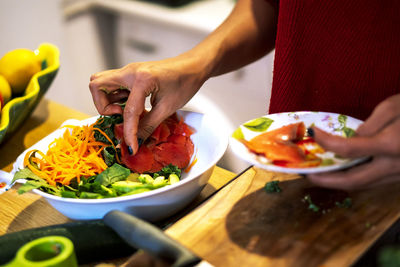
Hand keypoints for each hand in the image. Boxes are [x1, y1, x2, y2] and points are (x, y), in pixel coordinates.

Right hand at [89, 57, 205, 153]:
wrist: (193, 67)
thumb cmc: (185, 83)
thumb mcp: (167, 108)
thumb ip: (149, 125)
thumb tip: (136, 142)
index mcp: (142, 79)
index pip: (128, 110)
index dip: (128, 132)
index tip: (131, 147)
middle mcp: (130, 71)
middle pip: (97, 85)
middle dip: (102, 105)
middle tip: (120, 115)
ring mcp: (129, 71)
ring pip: (102, 83)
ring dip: (107, 100)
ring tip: (126, 110)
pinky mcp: (131, 75)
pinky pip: (114, 85)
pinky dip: (116, 97)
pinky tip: (132, 105)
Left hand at [307, 94, 399, 190]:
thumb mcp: (396, 106)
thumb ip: (371, 123)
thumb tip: (352, 138)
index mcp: (392, 145)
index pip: (350, 149)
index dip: (327, 142)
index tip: (313, 134)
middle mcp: (395, 165)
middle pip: (354, 180)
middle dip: (327, 180)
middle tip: (308, 174)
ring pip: (365, 184)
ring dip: (340, 182)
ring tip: (322, 174)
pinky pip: (375, 181)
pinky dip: (356, 178)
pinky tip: (345, 170)